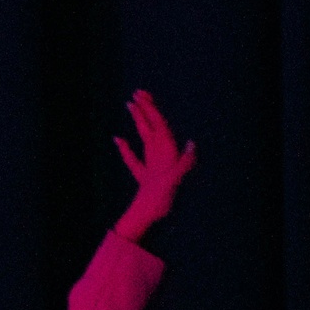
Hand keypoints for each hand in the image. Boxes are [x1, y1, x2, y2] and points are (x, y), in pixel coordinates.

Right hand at [111, 90, 195, 242]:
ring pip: (144, 136)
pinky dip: (125, 146)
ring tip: (130, 106)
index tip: (142, 97)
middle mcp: (159, 154)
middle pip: (152, 126)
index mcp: (165, 153)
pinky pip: (133, 156)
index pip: (158, 125)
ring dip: (138, 121)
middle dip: (146, 108)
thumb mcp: (175, 180)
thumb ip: (184, 163)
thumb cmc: (161, 200)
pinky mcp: (143, 173)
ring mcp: (151, 163)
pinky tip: (117, 138)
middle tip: (137, 92)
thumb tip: (192, 144)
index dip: (151, 110)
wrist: (149, 216)